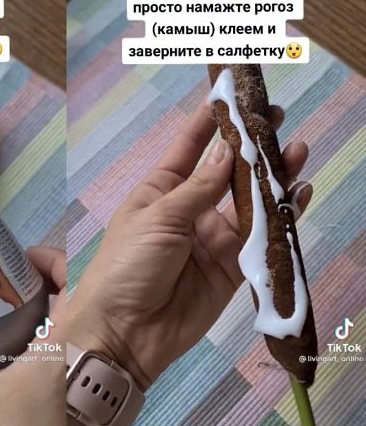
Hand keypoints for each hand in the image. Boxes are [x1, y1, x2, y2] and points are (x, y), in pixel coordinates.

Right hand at [0, 247, 65, 425]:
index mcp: (51, 347)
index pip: (72, 283)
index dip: (53, 259)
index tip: (20, 253)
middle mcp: (65, 352)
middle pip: (63, 295)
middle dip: (32, 277)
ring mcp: (64, 370)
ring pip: (56, 318)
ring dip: (30, 301)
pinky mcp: (56, 386)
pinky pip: (51, 341)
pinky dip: (32, 327)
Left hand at [68, 102, 311, 389]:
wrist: (126, 332)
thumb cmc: (127, 265)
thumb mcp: (158, 217)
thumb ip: (198, 189)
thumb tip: (228, 151)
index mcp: (160, 190)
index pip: (188, 147)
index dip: (209, 122)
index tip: (230, 94)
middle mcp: (189, 208)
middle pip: (226, 171)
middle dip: (250, 147)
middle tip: (276, 119)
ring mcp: (212, 237)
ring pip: (249, 202)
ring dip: (272, 178)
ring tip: (296, 151)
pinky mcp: (232, 267)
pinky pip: (261, 238)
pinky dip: (281, 217)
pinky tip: (299, 193)